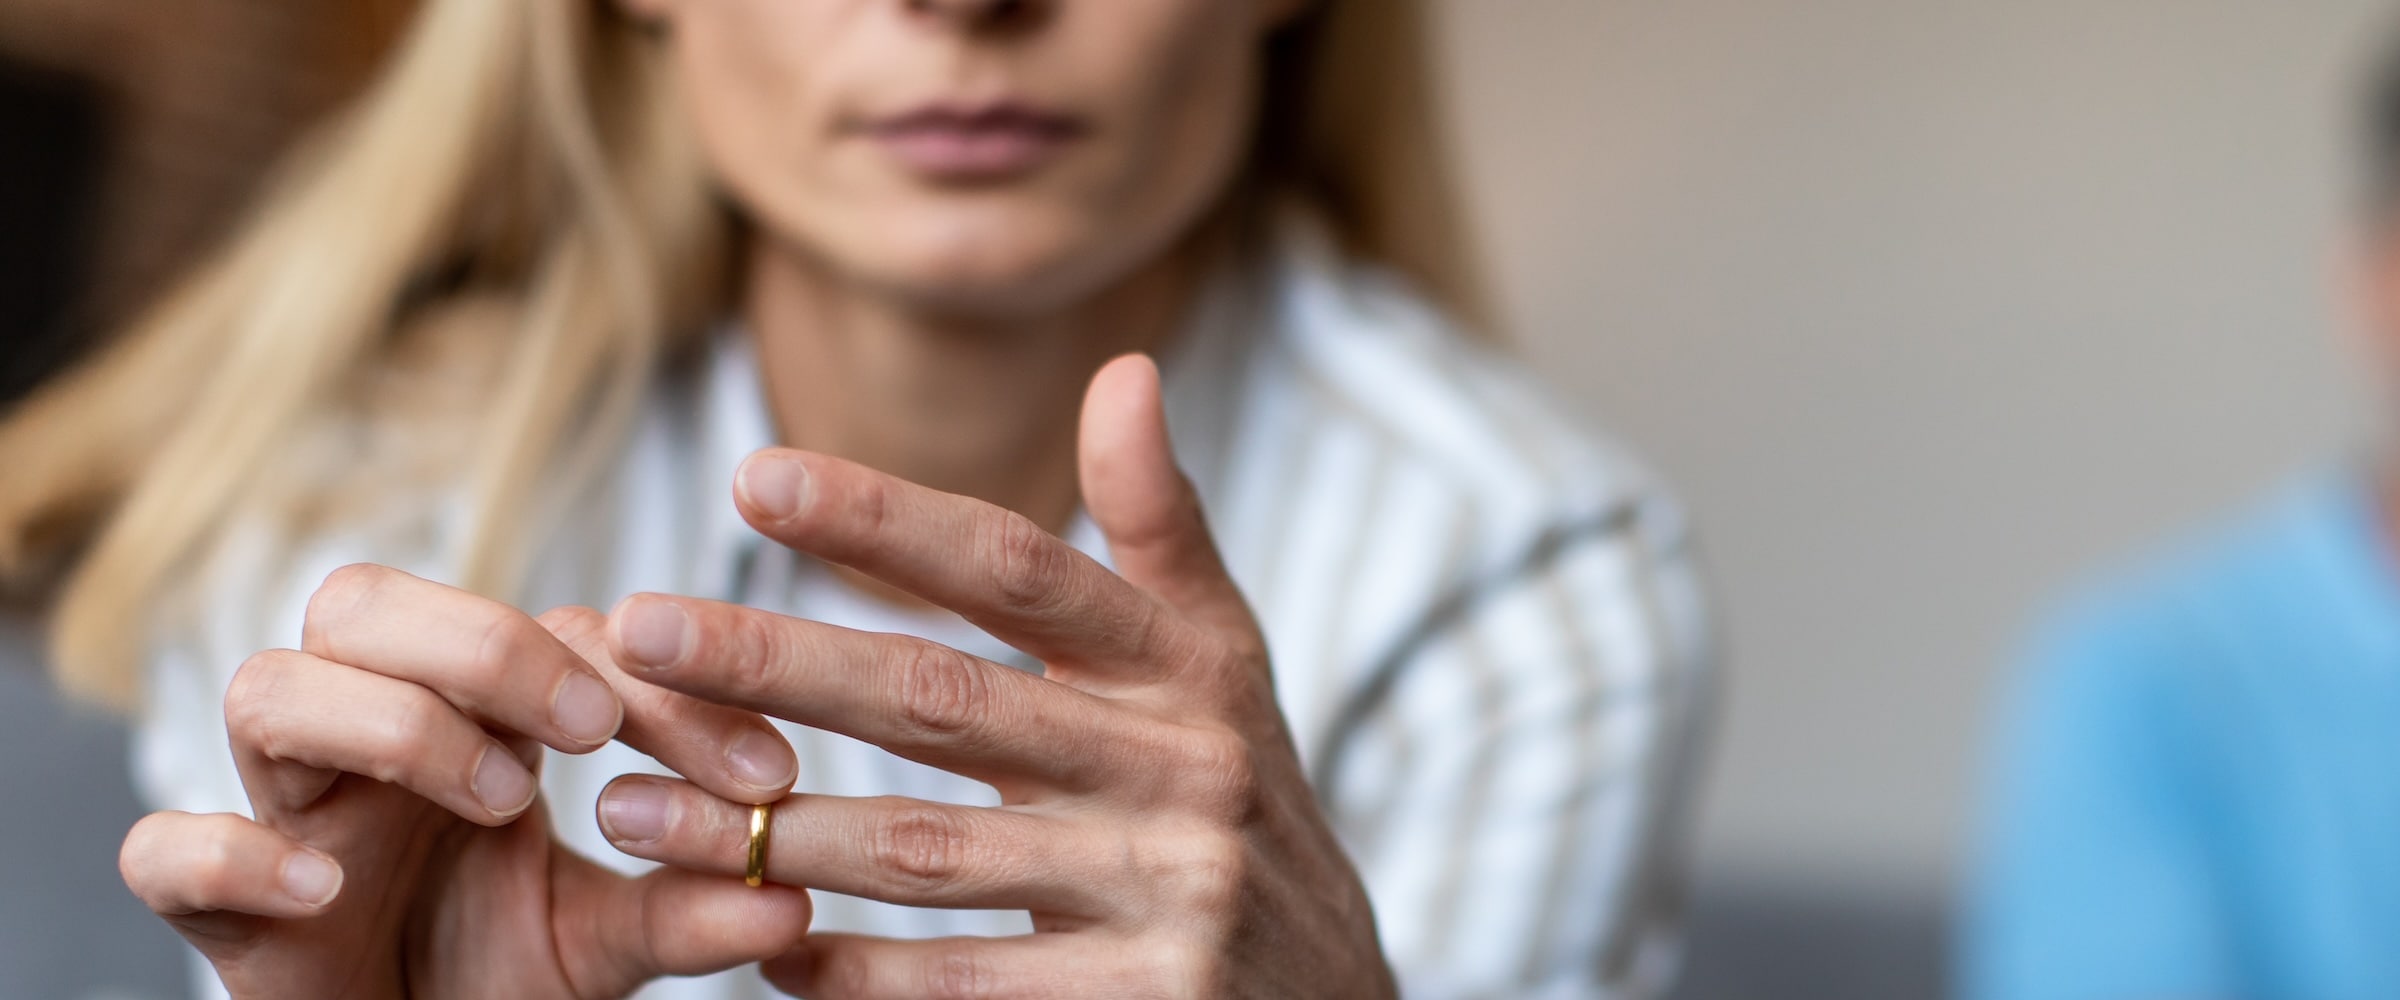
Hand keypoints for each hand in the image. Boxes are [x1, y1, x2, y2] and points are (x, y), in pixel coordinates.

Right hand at [118, 569, 813, 998]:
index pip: (547, 634)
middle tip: (591, 727)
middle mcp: (365, 740)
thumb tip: (790, 903)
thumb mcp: (612, 942)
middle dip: (482, 642)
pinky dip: (233, 854)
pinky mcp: (225, 916)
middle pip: (361, 603)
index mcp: (468, 718)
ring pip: (266, 688)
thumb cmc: (497, 973)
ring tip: (499, 796)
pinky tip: (322, 887)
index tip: (761, 771)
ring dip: (389, 722)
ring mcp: (287, 817)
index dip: (654, 681)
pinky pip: (166, 852)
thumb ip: (686, 911)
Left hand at [592, 355, 1397, 998]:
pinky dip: (852, 971)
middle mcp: (1187, 767)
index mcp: (1191, 666)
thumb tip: (1125, 370)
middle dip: (780, 662)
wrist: (1333, 999)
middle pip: (947, 700)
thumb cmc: (1235, 800)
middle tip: (637, 630)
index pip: (1020, 569)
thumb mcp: (1220, 664)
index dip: (885, 521)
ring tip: (637, 809)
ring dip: (770, 831)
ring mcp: (1169, 892)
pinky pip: (963, 985)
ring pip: (928, 852)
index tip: (753, 477)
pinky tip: (756, 942)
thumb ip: (1160, 528)